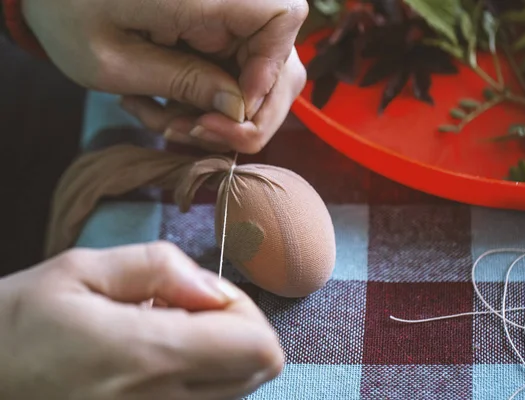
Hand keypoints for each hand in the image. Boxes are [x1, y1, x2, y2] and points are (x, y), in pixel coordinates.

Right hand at [0, 242, 283, 399]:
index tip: (199, 293)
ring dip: (218, 355)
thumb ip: (158, 267)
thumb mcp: (78, 271)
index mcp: (149, 356)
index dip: (243, 308)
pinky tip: (150, 365)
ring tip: (161, 335)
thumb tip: (213, 286)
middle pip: (256, 369)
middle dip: (237, 329)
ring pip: (233, 389)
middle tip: (184, 309)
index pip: (258, 345)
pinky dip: (195, 381)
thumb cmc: (15, 325)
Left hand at [22, 0, 307, 153]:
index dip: (271, 73)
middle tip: (196, 132)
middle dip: (246, 113)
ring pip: (256, 78)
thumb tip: (238, 108)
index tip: (232, 108)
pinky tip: (159, 110)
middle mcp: (225, 1)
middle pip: (279, 59)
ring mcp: (221, 20)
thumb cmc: (67, 12)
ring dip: (218, 116)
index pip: (284, 17)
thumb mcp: (116, 60)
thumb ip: (185, 82)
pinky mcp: (211, 35)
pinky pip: (229, 79)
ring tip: (167, 125)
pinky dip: (200, 106)